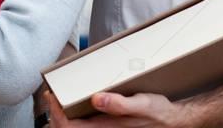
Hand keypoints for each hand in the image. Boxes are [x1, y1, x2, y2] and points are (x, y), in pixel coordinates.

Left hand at [44, 90, 194, 127]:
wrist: (171, 122)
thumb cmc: (157, 113)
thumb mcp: (141, 103)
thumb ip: (119, 103)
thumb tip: (96, 98)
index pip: (70, 127)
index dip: (56, 113)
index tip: (52, 96)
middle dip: (55, 116)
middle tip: (51, 97)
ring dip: (63, 119)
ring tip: (58, 102)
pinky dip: (73, 121)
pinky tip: (74, 109)